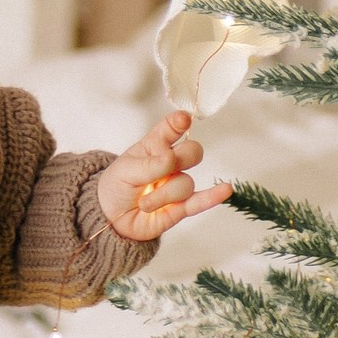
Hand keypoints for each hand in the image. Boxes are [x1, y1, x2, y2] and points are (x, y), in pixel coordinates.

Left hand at [97, 111, 232, 242]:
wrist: (112, 218)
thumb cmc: (117, 186)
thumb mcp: (125, 171)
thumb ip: (149, 165)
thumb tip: (170, 158)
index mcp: (154, 146)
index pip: (170, 129)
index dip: (178, 123)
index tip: (183, 120)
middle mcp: (170, 163)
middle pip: (192, 152)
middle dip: (181, 158)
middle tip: (163, 168)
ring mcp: (176, 184)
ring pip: (186, 183)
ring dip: (163, 195)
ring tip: (144, 204)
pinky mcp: (181, 207)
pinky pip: (200, 201)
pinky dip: (213, 196)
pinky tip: (225, 190)